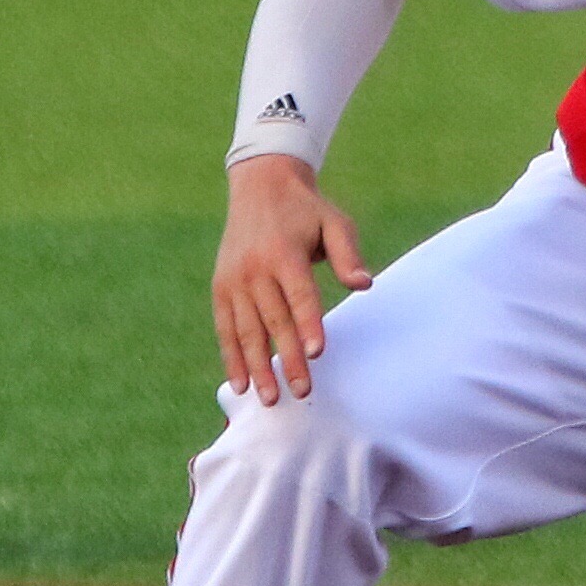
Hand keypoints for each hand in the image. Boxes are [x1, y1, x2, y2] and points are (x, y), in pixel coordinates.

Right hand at [213, 155, 370, 404]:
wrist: (260, 187)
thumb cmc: (308, 211)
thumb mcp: (335, 222)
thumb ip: (349, 254)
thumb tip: (364, 284)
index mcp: (284, 254)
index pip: (299, 296)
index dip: (308, 325)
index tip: (317, 353)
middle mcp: (255, 270)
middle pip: (273, 321)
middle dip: (287, 359)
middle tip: (302, 392)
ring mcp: (234, 280)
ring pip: (246, 330)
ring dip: (257, 366)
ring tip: (269, 398)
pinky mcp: (221, 288)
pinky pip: (225, 327)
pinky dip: (231, 356)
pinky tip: (240, 383)